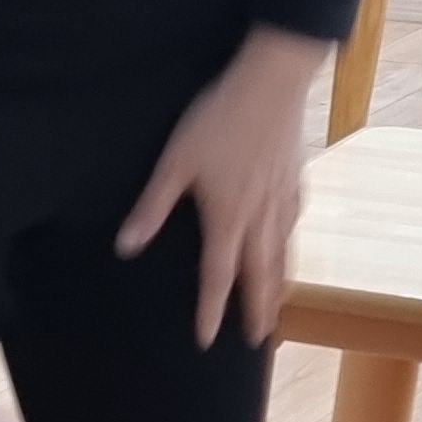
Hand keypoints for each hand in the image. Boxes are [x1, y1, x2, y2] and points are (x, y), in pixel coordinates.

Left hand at [117, 25, 326, 345]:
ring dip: (279, 283)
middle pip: (259, 274)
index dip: (210, 311)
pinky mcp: (296, 175)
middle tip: (258, 340)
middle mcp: (260, 216)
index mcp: (227, 219)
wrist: (273, 80)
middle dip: (257, 310)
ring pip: (282, 252)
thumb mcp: (174, 163)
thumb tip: (126, 247)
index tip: (207, 340)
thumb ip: (152, 208)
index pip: (217, 277)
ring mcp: (282, 197)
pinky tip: (289, 242)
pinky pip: (294, 221)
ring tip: (279, 306)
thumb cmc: (219, 119)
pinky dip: (291, 242)